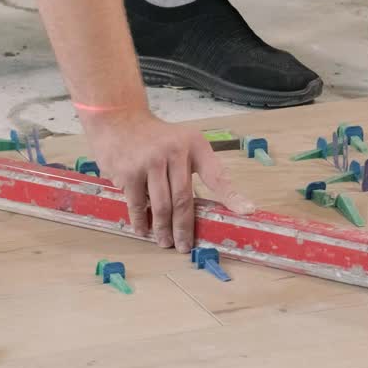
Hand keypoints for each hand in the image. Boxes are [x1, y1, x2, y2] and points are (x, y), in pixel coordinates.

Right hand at [81, 109, 255, 251]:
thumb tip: (214, 204)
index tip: (247, 211)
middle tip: (184, 246)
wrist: (120, 121)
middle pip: (184, 199)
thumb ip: (199, 168)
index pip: (217, 175)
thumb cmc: (157, 138)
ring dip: (163, 229)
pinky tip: (144, 230)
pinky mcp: (129, 171)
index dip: (232, 196)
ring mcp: (150, 161)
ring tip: (165, 242)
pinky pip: (137, 203)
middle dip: (184, 227)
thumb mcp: (185, 143)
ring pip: (161, 205)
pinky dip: (141, 220)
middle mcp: (174, 151)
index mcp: (195, 145)